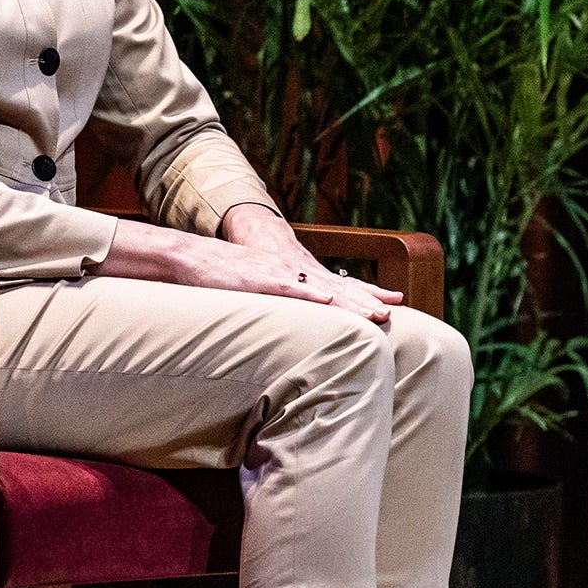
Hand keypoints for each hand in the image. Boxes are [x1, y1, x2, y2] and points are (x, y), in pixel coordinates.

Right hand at [102, 208, 405, 323]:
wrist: (193, 257)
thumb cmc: (225, 278)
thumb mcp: (260, 295)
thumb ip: (280, 308)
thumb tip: (295, 330)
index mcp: (294, 280)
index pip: (337, 289)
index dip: (365, 297)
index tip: (392, 306)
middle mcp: (293, 275)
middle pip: (337, 290)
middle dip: (367, 302)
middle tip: (394, 312)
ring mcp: (278, 275)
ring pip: (321, 290)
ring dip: (349, 303)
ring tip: (375, 313)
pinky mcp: (259, 279)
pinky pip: (288, 288)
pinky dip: (308, 295)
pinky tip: (326, 302)